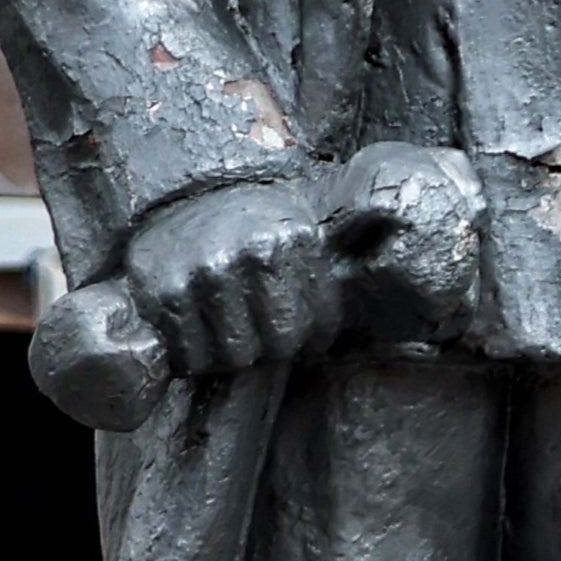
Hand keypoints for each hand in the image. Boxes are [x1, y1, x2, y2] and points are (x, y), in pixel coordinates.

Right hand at [125, 169, 342, 378]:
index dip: (312, 335)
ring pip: (236, 357)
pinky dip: (195, 354)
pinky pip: (192, 358)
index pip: (318, 325)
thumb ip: (349, 237)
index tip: (300, 328)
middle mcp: (251, 254)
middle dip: (272, 342)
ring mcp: (206, 275)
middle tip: (257, 323)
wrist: (177, 203)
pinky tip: (198, 326)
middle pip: (279, 345)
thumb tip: (394, 235)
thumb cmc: (252, 225)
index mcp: (293, 238)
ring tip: (227, 322)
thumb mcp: (302, 223)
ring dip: (233, 350)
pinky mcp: (166, 296)